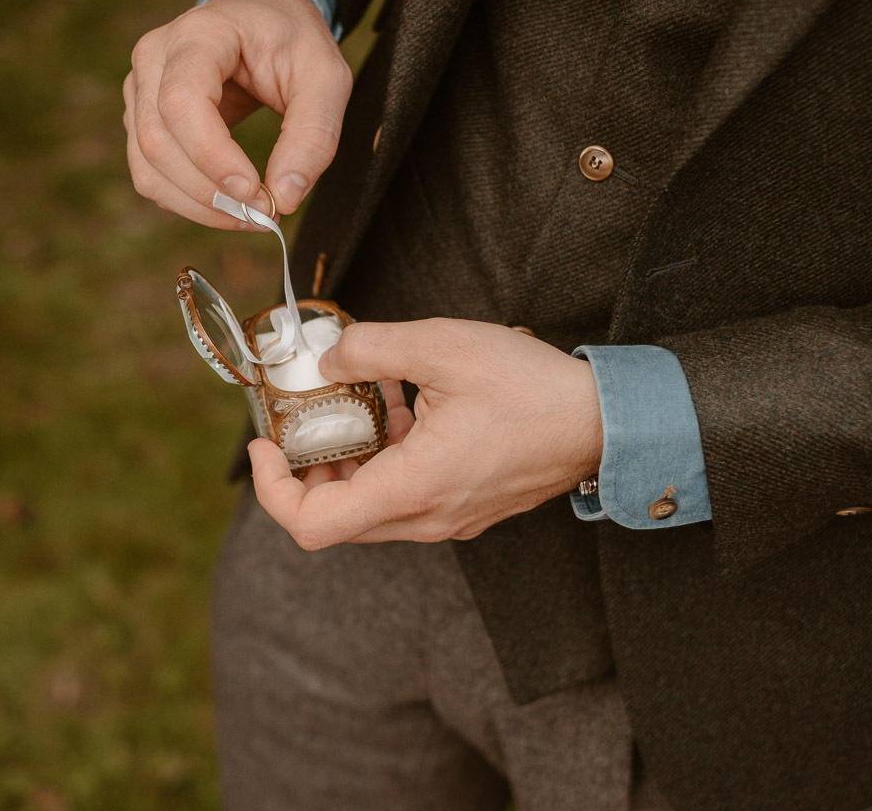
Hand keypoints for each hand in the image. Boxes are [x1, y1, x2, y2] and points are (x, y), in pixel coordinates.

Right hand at [124, 0, 351, 227]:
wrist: (262, 15)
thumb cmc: (292, 39)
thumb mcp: (325, 76)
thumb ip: (314, 134)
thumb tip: (286, 198)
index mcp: (196, 34)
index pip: (181, 101)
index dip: (211, 155)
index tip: (256, 192)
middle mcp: (153, 58)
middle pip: (158, 141)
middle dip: (211, 192)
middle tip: (266, 213)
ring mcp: (140, 90)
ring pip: (148, 167)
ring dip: (199, 206)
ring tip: (252, 215)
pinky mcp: (142, 119)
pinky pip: (151, 174)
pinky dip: (188, 202)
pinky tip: (229, 204)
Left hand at [248, 319, 603, 549]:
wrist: (608, 422)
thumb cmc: (534, 390)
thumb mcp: (443, 347)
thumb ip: (374, 349)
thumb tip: (330, 357)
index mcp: (413, 489)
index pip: (312, 525)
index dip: (271, 489)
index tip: (264, 442)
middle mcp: (425, 517)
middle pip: (334, 517)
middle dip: (306, 468)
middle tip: (302, 418)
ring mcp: (447, 518)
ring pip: (369, 507)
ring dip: (349, 460)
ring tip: (355, 402)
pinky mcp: (464, 507)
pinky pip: (404, 495)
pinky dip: (386, 458)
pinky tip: (400, 405)